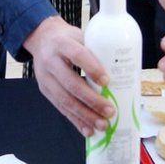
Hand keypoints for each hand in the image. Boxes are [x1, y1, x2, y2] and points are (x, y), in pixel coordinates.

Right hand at [23, 16, 113, 135]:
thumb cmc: (67, 38)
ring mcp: (45, 77)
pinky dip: (76, 120)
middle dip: (91, 100)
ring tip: (102, 125)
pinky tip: (88, 130)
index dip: (92, 68)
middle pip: (71, 83)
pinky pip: (61, 108)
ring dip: (85, 115)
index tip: (107, 81)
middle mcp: (50, 61)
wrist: (41, 38)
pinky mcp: (45, 90)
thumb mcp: (79, 35)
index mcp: (62, 43)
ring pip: (65, 100)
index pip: (77, 55)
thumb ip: (95, 50)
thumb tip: (123, 71)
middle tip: (110, 111)